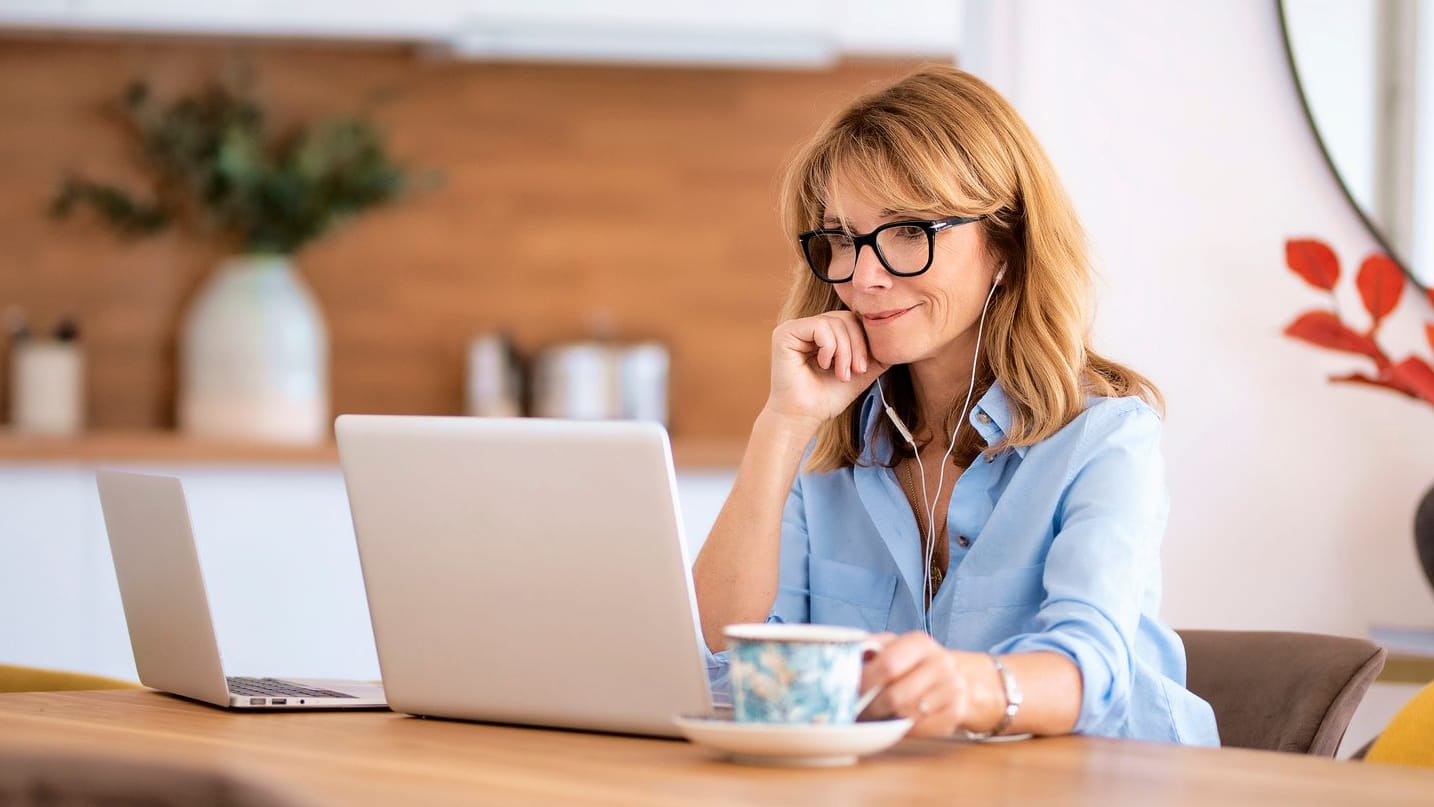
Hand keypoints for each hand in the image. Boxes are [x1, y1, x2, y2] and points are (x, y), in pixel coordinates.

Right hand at [764, 311, 888, 428]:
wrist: (804, 417)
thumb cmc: (827, 398)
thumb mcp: (860, 373)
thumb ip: (876, 357)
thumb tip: (898, 342)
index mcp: (822, 334)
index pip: (852, 320)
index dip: (864, 340)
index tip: (863, 368)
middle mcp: (807, 327)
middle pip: (845, 318)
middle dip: (857, 345)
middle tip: (857, 371)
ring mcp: (795, 328)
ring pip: (835, 322)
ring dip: (845, 351)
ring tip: (841, 374)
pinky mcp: (785, 333)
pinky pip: (819, 326)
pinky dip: (829, 347)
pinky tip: (824, 365)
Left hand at [859, 632, 995, 737]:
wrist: (956, 677)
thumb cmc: (913, 663)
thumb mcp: (894, 647)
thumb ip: (870, 648)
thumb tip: (843, 652)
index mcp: (919, 642)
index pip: (888, 663)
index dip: (865, 681)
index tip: (849, 691)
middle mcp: (940, 662)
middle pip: (896, 695)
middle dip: (872, 707)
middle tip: (859, 712)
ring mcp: (952, 687)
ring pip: (909, 714)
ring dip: (888, 718)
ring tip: (878, 715)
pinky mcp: (957, 711)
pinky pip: (923, 728)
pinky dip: (906, 729)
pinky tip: (900, 721)